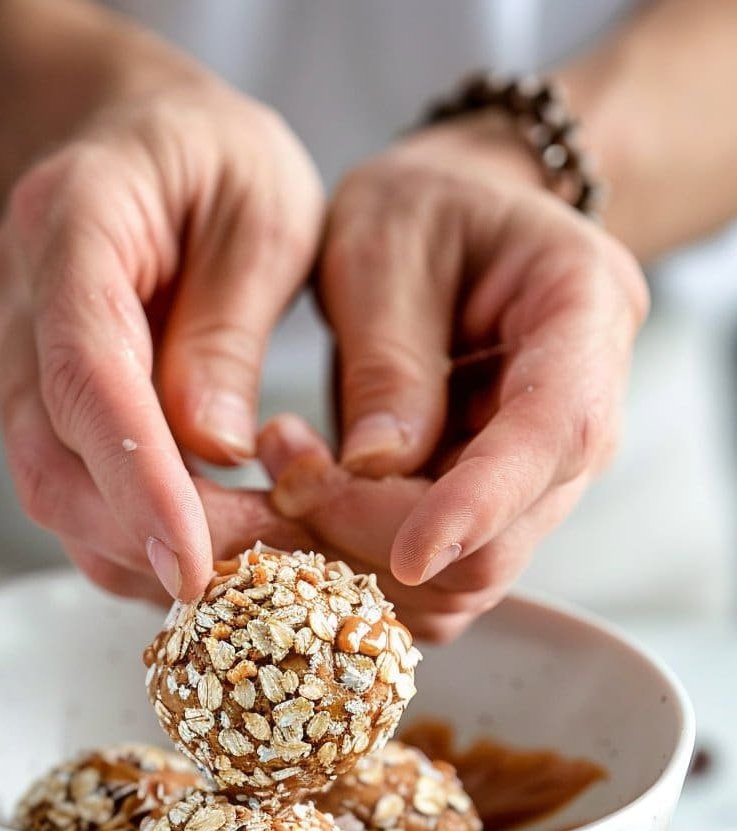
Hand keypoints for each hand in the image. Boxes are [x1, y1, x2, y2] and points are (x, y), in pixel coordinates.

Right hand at [0, 33, 322, 601]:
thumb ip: (232, 328)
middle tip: (262, 572)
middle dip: (150, 536)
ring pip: (51, 489)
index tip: (193, 562)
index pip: (85, 375)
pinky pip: (68, 487)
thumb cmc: (220, 161)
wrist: (146, 139)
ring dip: (142, 550)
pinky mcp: (29, 396)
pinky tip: (205, 547)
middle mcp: (16, 296)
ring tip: (249, 567)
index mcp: (75, 222)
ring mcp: (9, 351)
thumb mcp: (267, 212)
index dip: (137, 481)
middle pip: (50, 457)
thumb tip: (214, 448)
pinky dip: (130, 535)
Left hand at [269, 115, 648, 638]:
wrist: (455, 221)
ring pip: (462, 582)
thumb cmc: (424, 208)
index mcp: (585, 316)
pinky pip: (433, 582)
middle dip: (376, 534)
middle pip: (502, 541)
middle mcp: (582, 421)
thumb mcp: (384, 240)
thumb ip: (387, 355)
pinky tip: (309, 501)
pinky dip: (359, 568)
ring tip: (287, 469)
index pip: (553, 438)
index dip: (480, 506)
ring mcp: (538, 482)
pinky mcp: (489, 516)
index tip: (410, 551)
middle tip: (284, 467)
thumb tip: (376, 469)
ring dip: (356, 558)